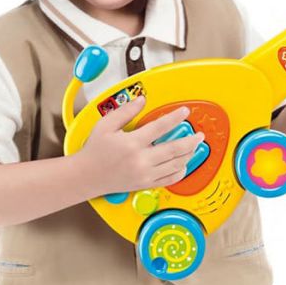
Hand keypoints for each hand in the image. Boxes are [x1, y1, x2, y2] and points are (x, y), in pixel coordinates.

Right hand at [76, 96, 203, 197]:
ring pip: (175, 165)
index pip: (160, 127)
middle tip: (199, 135)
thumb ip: (126, 111)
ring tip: (194, 146)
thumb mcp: (106, 125)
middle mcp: (140, 160)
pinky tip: (184, 164)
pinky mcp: (145, 184)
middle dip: (190, 141)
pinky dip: (180, 172)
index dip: (175, 118)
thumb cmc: (95, 150)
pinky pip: (169, 180)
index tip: (185, 112)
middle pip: (174, 149)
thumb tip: (142, 99)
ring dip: (188, 155)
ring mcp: (144, 174)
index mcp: (132, 143)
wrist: (86, 176)